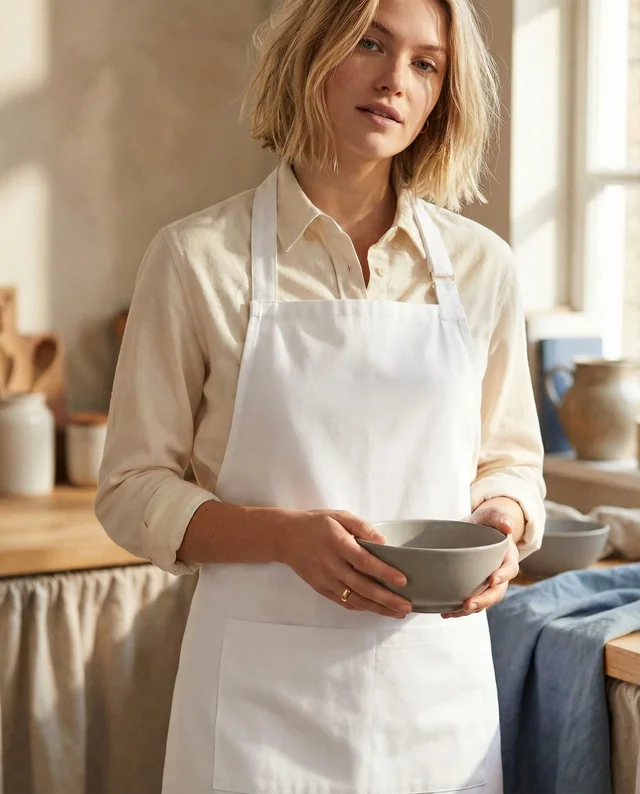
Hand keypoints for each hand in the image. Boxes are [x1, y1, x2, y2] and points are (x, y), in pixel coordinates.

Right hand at [278, 509, 412, 618]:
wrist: (286, 537)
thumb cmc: (316, 524)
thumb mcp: (339, 516)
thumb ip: (362, 527)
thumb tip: (383, 542)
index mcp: (337, 544)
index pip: (364, 561)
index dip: (384, 572)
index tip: (402, 581)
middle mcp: (332, 565)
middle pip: (362, 586)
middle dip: (386, 598)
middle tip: (406, 606)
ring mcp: (326, 580)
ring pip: (355, 599)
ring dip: (378, 608)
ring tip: (397, 613)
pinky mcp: (322, 589)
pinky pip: (344, 601)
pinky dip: (361, 607)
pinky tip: (376, 610)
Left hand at [441, 497, 522, 618]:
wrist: (478, 528)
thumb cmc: (486, 521)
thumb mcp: (492, 515)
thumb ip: (500, 517)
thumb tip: (507, 526)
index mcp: (508, 557)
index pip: (510, 569)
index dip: (503, 575)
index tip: (492, 580)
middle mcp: (500, 574)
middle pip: (497, 592)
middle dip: (484, 600)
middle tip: (469, 604)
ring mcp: (488, 583)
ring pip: (484, 601)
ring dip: (470, 609)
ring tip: (452, 613)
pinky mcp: (475, 587)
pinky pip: (471, 602)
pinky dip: (459, 609)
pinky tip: (445, 612)